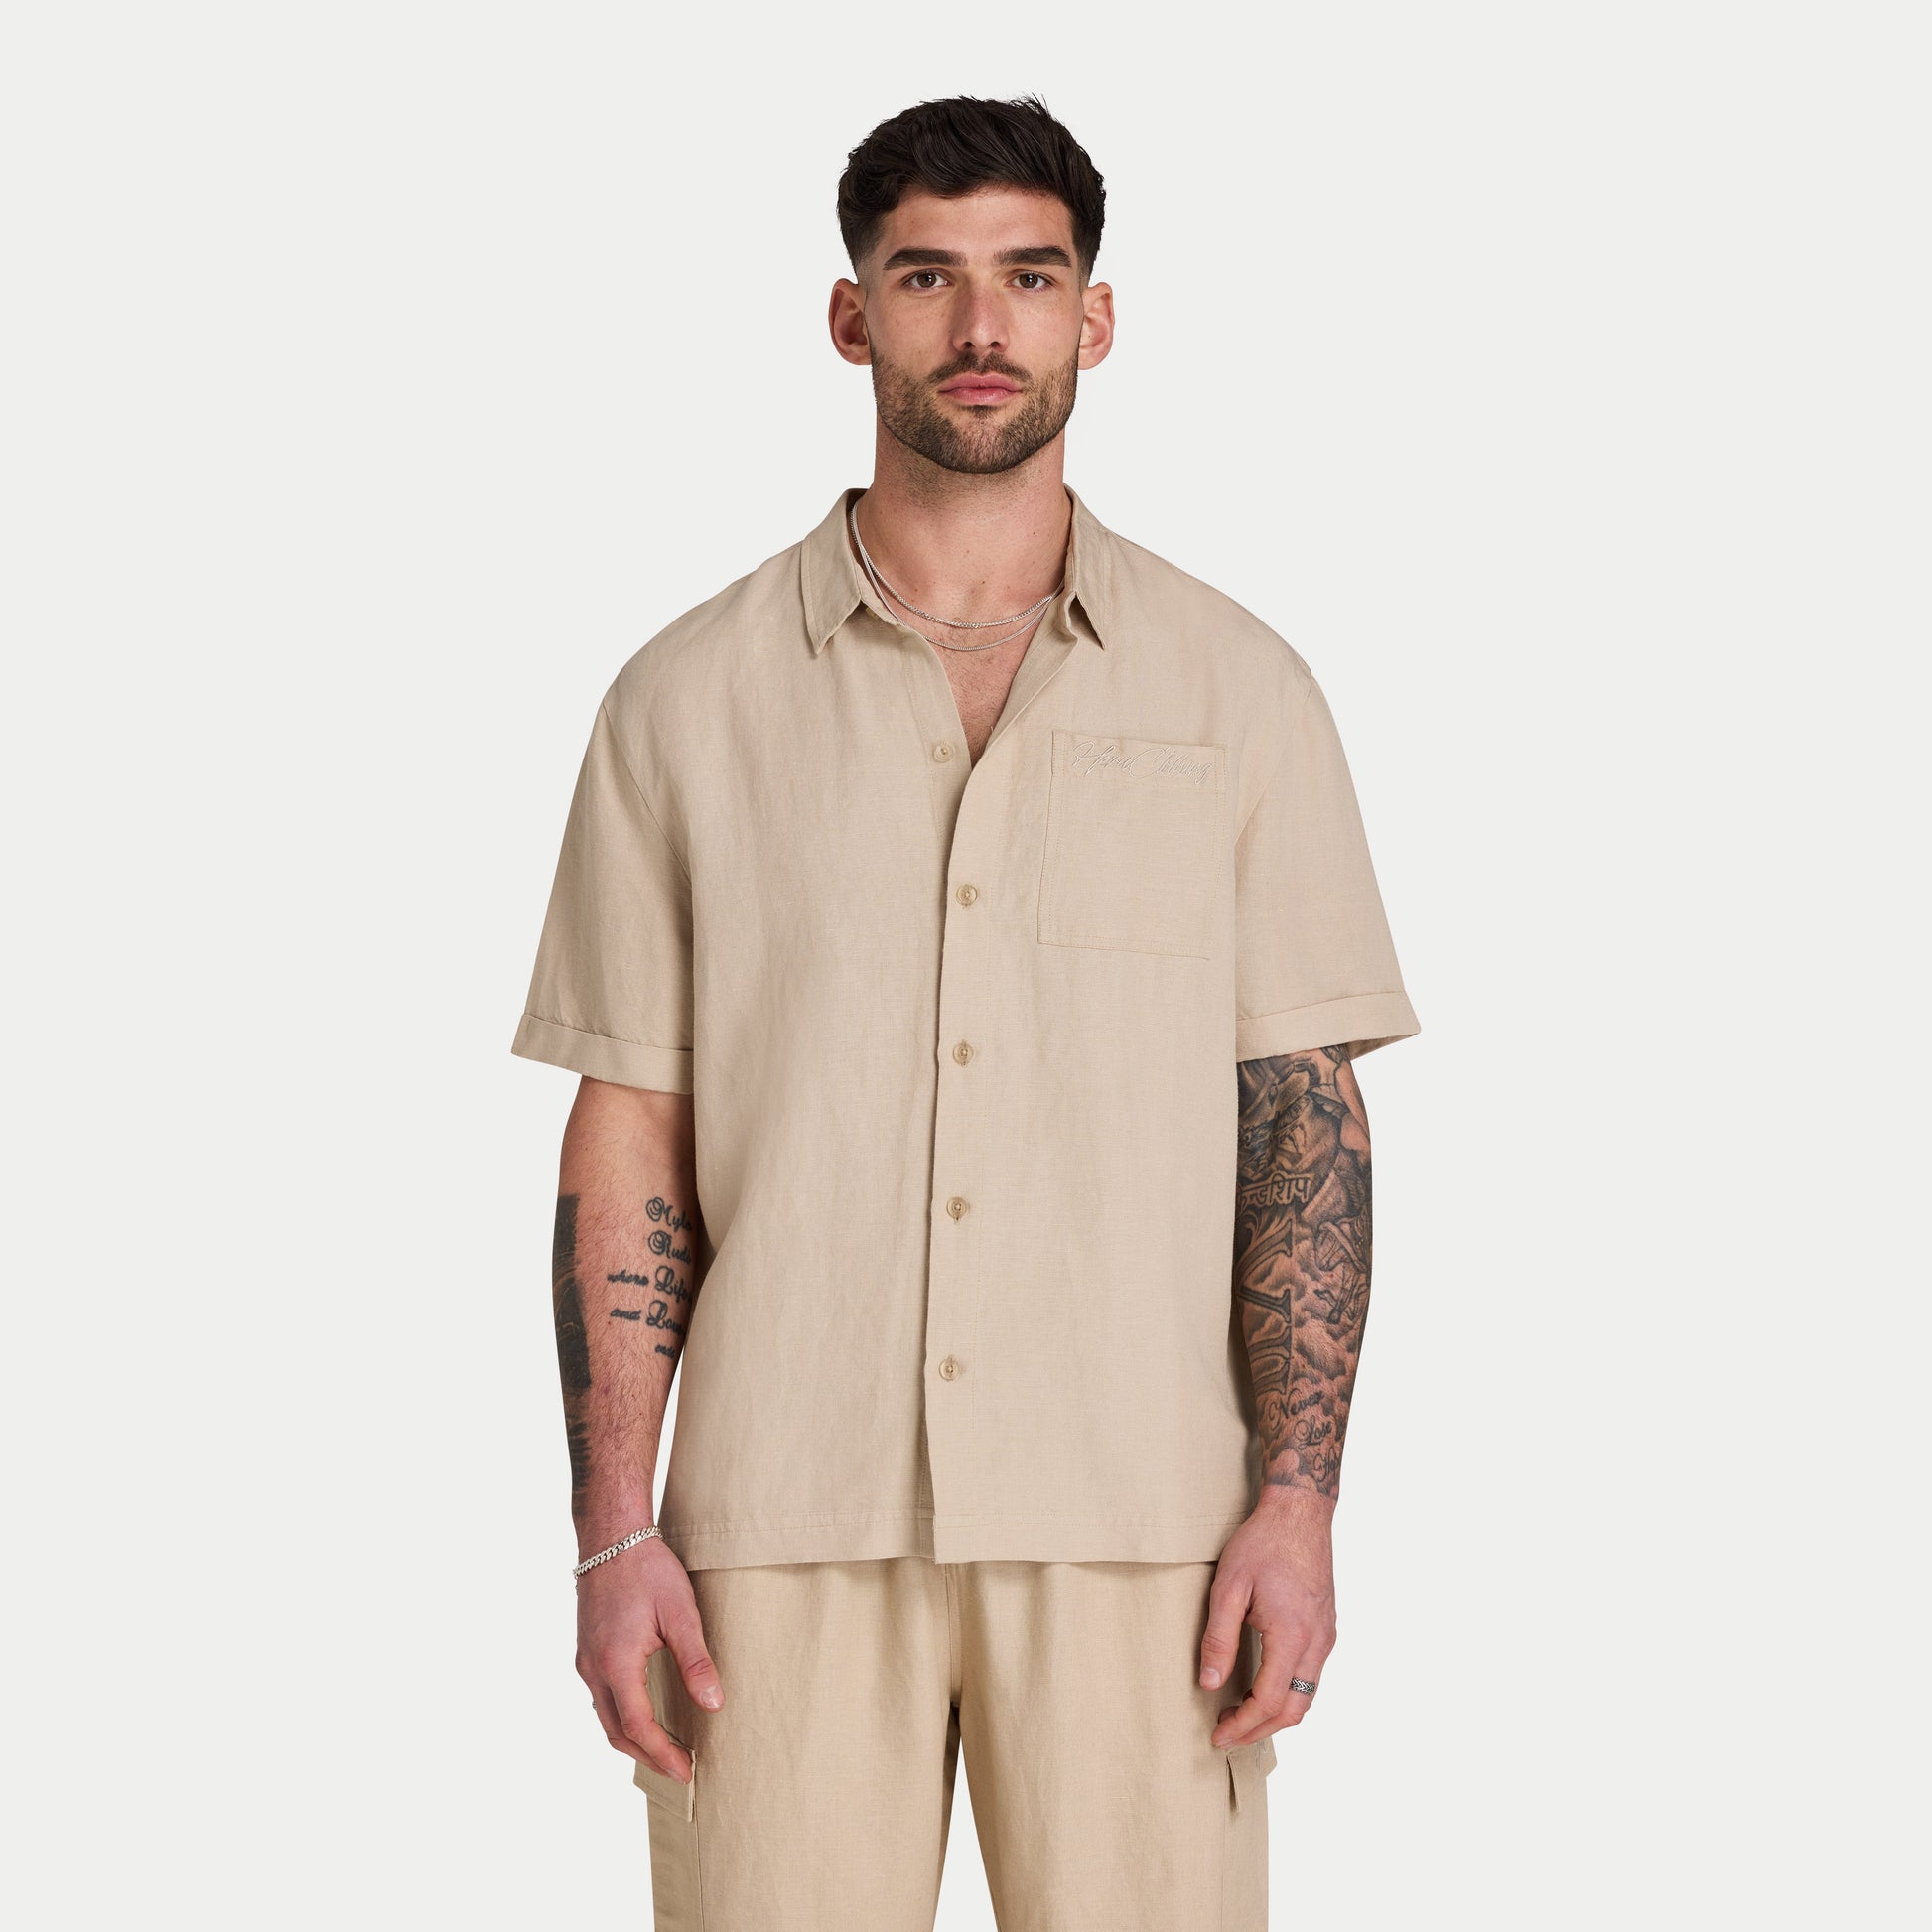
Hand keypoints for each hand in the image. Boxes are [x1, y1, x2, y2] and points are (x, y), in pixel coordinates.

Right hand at [576, 1533, 723, 1781]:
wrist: (611, 1536)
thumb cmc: (646, 1568)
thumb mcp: (680, 1611)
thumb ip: (696, 1660)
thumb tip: (714, 1704)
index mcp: (616, 1664)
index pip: (638, 1728)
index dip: (663, 1756)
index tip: (686, 1773)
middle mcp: (593, 1669)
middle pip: (616, 1732)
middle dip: (647, 1757)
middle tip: (679, 1770)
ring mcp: (585, 1660)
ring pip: (604, 1717)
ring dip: (632, 1740)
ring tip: (664, 1750)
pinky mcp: (586, 1650)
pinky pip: (600, 1698)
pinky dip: (621, 1717)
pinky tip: (642, 1714)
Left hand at [1199, 1488, 1337, 1748]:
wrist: (1299, 1512)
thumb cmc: (1262, 1543)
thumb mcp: (1229, 1587)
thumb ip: (1219, 1638)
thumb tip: (1208, 1684)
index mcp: (1293, 1636)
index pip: (1270, 1702)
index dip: (1243, 1726)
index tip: (1218, 1736)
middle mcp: (1317, 1643)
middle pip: (1294, 1710)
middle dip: (1259, 1730)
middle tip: (1226, 1735)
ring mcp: (1326, 1636)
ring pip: (1306, 1695)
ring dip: (1275, 1714)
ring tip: (1239, 1715)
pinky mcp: (1326, 1628)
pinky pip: (1311, 1675)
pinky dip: (1288, 1693)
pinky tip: (1263, 1687)